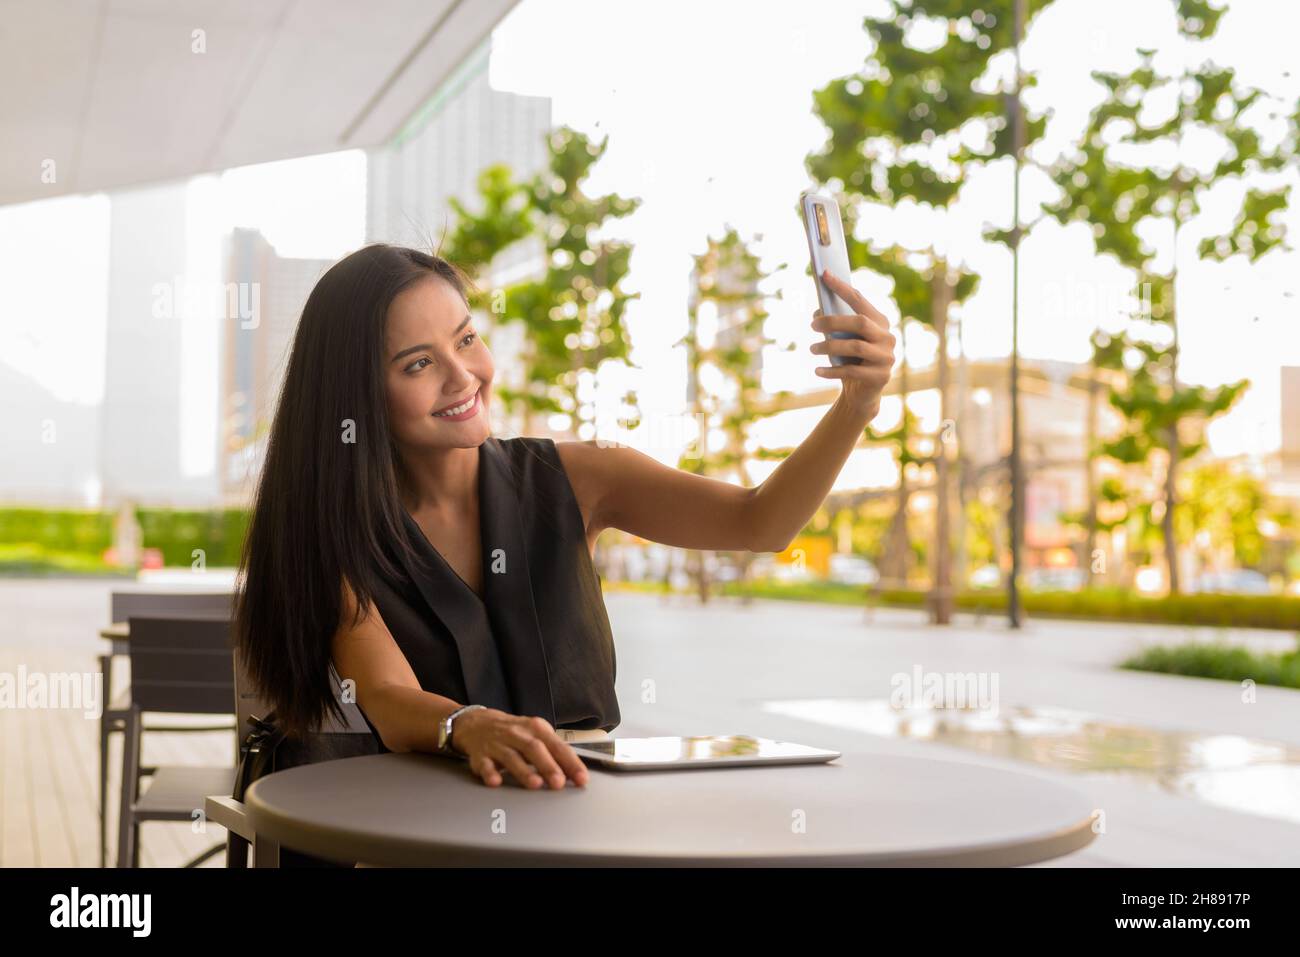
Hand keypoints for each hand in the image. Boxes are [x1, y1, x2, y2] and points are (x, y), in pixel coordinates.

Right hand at [450, 707, 589, 788]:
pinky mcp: (480, 755)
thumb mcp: (536, 736)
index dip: (570, 763)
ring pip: (512, 757)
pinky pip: (484, 764)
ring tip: (535, 784)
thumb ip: (555, 754)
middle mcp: (518, 734)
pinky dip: (490, 773)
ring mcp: (498, 744)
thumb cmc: (514, 733)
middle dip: (548, 766)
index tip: (581, 779)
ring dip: (524, 771)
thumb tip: (576, 775)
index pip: (557, 746)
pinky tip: (496, 781)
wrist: (478, 723)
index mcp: (536, 729)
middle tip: (559, 783)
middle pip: (535, 749)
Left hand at [811, 269, 895, 418]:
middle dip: (833, 321)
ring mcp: (887, 357)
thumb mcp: (844, 340)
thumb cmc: (850, 360)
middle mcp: (887, 337)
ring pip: (856, 346)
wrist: (862, 393)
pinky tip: (817, 370)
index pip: (860, 300)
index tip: (824, 274)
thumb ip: (836, 326)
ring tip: (812, 349)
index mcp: (880, 322)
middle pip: (860, 322)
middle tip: (812, 325)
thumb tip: (817, 313)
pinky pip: (852, 371)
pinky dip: (832, 370)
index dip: (842, 287)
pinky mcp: (881, 376)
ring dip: (829, 347)